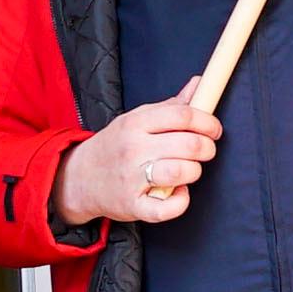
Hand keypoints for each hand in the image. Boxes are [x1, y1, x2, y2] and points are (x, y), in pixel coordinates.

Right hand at [53, 86, 222, 228]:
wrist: (79, 178)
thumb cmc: (115, 147)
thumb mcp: (136, 119)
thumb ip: (170, 106)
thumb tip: (199, 84)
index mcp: (135, 123)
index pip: (183, 115)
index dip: (208, 122)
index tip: (214, 130)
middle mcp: (133, 148)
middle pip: (189, 144)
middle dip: (207, 148)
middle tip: (205, 151)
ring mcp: (131, 178)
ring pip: (182, 172)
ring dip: (194, 171)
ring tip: (188, 170)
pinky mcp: (132, 205)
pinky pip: (167, 208)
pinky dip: (180, 202)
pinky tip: (177, 193)